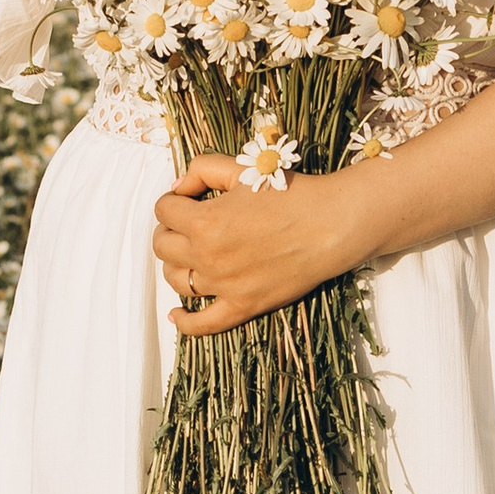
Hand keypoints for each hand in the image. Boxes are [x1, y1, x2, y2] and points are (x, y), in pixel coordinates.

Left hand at [152, 154, 352, 336]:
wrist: (332, 225)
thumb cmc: (291, 193)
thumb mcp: (242, 170)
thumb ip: (202, 169)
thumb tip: (178, 187)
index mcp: (205, 221)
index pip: (163, 210)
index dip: (172, 201)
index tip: (187, 200)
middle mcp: (208, 256)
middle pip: (162, 246)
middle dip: (169, 230)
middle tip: (188, 224)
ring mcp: (223, 286)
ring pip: (175, 280)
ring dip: (176, 264)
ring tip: (190, 254)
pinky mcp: (243, 306)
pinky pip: (202, 324)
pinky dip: (183, 321)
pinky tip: (175, 313)